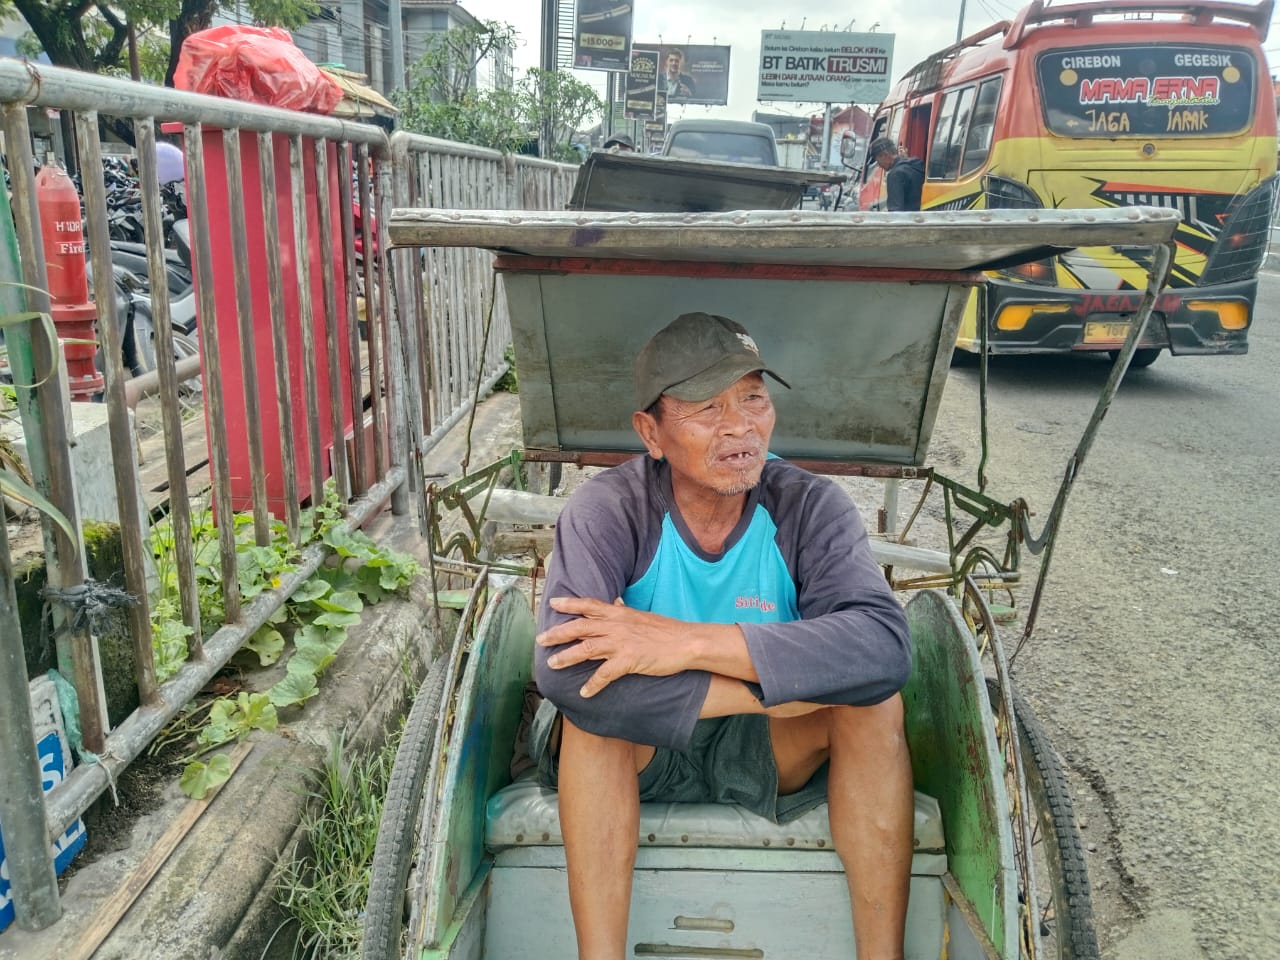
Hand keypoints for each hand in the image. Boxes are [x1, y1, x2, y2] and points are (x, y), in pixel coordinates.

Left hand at [537, 596, 690, 697]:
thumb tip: (616, 602)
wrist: (686, 642)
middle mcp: (616, 625)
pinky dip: (593, 684)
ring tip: (552, 665)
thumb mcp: (642, 616)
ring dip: (567, 657)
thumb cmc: (665, 630)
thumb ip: (625, 611)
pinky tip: (584, 693)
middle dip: (558, 633)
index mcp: (619, 613)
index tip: (552, 603)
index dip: (569, 603)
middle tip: (540, 640)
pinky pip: (605, 674)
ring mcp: (621, 643)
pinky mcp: (629, 660)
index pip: (589, 605)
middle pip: (580, 627)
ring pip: (587, 648)